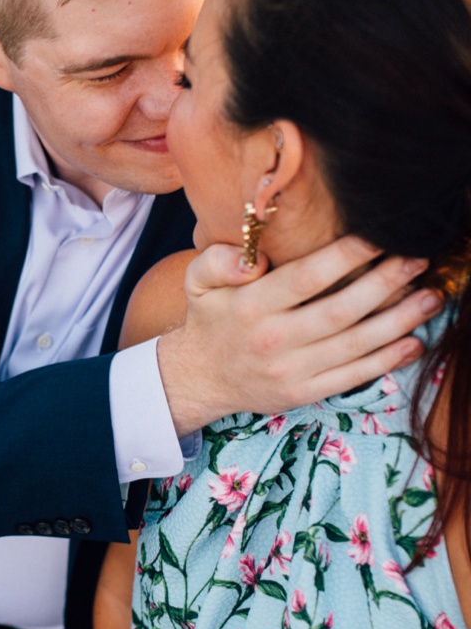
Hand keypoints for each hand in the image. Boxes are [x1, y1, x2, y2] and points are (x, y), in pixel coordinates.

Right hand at [158, 237, 437, 436]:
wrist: (198, 377)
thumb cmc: (210, 319)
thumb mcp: (196, 281)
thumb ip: (218, 260)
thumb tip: (252, 258)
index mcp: (249, 307)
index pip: (305, 278)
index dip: (346, 256)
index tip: (379, 235)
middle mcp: (271, 340)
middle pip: (340, 310)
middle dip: (386, 283)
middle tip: (418, 259)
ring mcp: (289, 371)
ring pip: (355, 344)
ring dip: (400, 320)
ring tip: (431, 297)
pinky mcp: (302, 393)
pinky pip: (352, 376)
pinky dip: (388, 360)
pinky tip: (415, 341)